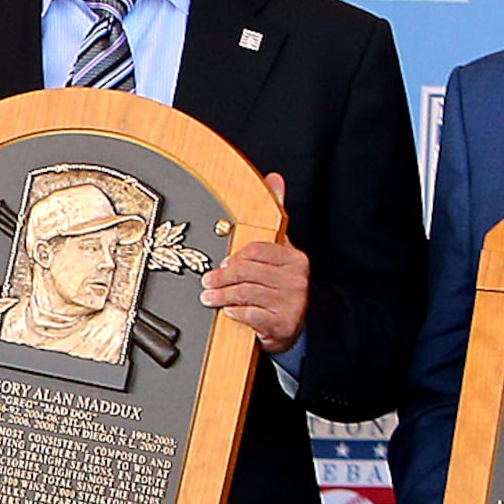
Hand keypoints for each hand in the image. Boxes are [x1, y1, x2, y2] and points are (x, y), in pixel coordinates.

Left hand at [198, 173, 307, 353]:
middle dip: (222, 277)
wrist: (294, 324)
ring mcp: (292, 302)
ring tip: (208, 297)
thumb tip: (274, 178)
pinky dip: (236, 313)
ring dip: (222, 295)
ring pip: (246, 293)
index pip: (257, 249)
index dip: (235, 256)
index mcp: (295, 258)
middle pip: (247, 271)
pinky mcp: (283, 324)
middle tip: (206, 281)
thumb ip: (276, 214)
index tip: (223, 261)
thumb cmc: (280, 284)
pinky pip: (252, 315)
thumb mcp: (279, 250)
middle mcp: (296, 279)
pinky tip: (228, 312)